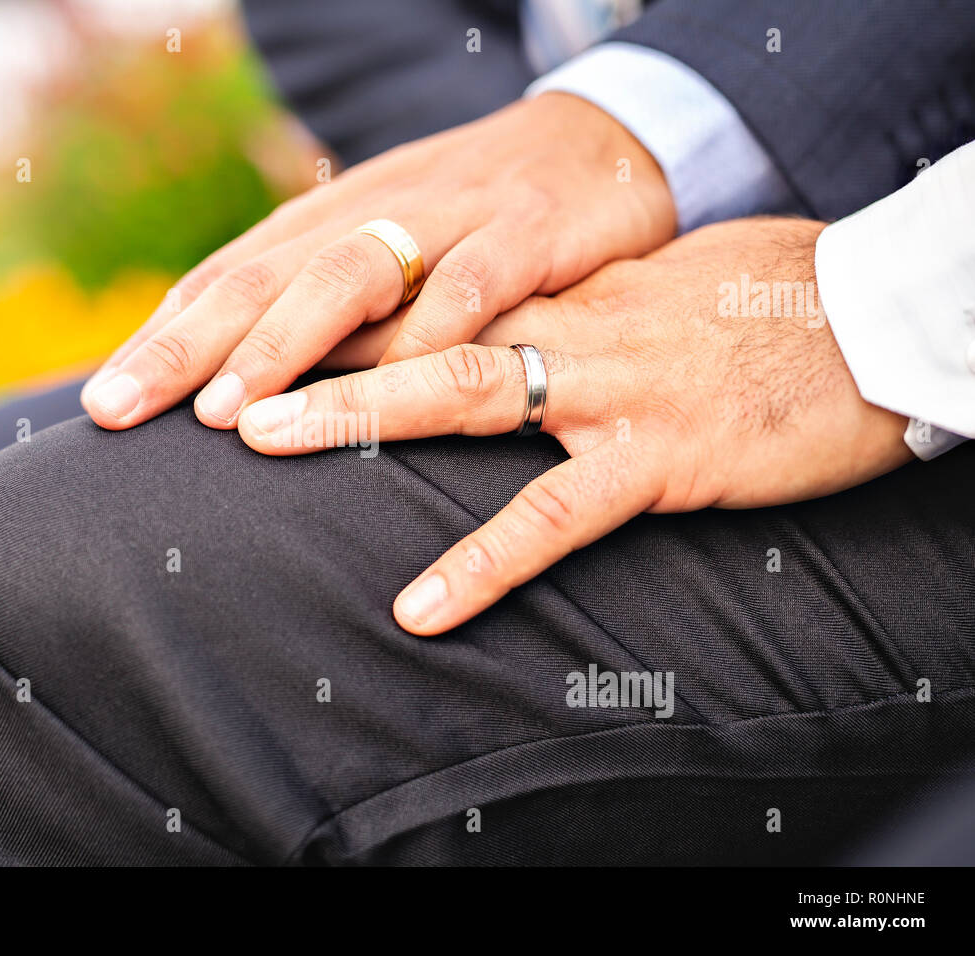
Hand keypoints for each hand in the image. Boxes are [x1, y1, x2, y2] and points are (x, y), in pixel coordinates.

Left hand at [81, 92, 674, 430]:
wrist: (604, 139)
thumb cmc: (480, 217)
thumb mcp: (392, 247)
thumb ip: (323, 303)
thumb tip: (232, 375)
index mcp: (336, 217)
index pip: (232, 275)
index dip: (164, 337)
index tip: (102, 402)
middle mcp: (379, 212)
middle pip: (267, 276)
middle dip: (188, 346)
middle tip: (120, 411)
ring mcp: (454, 217)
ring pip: (352, 275)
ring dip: (287, 344)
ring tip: (231, 415)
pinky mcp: (533, 233)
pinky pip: (478, 282)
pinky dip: (433, 331)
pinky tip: (391, 386)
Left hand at [234, 218, 912, 634]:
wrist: (876, 312)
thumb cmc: (762, 307)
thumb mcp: (647, 294)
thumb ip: (567, 316)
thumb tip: (502, 340)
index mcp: (558, 295)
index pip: (420, 294)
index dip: (322, 314)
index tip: (238, 334)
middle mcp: (566, 326)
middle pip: (411, 326)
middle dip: (301, 350)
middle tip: (204, 378)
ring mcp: (609, 387)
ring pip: (462, 390)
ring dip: (355, 413)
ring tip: (261, 440)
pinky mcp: (660, 453)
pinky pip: (556, 513)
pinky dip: (484, 559)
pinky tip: (421, 608)